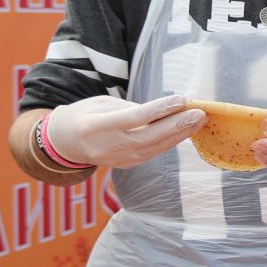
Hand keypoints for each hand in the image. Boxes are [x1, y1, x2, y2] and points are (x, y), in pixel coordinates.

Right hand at [46, 94, 204, 168]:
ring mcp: (116, 160)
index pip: (132, 118)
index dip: (158, 110)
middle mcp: (105, 147)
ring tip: (199, 121)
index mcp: (93, 126)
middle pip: (148, 137)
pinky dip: (170, 142)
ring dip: (179, 135)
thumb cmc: (86, 115)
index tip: (181, 100)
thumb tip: (166, 110)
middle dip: (177, 126)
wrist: (65, 142)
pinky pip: (152, 153)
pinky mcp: (126, 165)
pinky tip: (186, 132)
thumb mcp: (102, 103)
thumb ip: (131, 108)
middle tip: (200, 114)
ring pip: (154, 148)